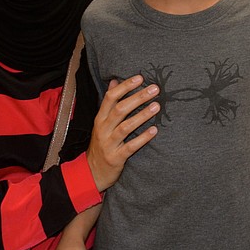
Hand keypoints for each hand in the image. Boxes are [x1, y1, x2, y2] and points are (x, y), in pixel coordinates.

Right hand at [86, 75, 158, 190]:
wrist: (92, 172)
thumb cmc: (102, 143)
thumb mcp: (102, 122)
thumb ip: (109, 103)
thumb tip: (114, 81)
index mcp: (100, 118)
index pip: (110, 98)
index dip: (125, 87)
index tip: (140, 78)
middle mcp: (103, 129)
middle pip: (120, 110)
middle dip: (138, 98)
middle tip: (155, 89)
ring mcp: (109, 143)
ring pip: (126, 127)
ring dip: (142, 115)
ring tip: (157, 106)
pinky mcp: (116, 157)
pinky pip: (130, 147)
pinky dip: (142, 138)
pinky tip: (154, 130)